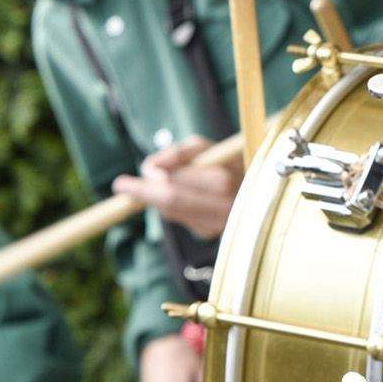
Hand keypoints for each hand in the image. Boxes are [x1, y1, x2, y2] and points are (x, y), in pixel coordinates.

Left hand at [113, 137, 241, 239]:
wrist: (261, 189)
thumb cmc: (231, 161)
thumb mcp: (210, 148)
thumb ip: (180, 152)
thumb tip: (152, 167)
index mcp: (223, 183)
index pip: (172, 190)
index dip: (145, 186)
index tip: (121, 184)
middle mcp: (221, 210)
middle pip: (169, 205)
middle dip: (144, 193)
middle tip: (123, 185)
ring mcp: (216, 226)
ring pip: (171, 212)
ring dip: (159, 195)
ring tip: (161, 182)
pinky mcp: (210, 234)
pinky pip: (181, 218)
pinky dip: (174, 205)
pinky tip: (184, 194)